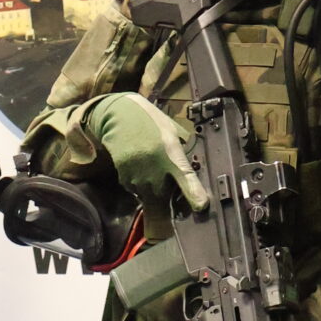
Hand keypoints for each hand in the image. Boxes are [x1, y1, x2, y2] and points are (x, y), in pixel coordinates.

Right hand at [82, 94, 208, 211]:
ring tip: (149, 167)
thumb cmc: (150, 121)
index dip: (195, 193)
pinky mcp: (125, 179)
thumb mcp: (171, 133)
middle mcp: (155, 169)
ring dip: (153, 188)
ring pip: (151, 195)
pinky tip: (138, 167)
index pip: (186, 177)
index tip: (201, 205)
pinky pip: (137, 191)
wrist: (119, 115)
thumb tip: (186, 173)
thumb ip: (178, 154)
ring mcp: (139, 176)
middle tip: (164, 174)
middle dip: (168, 192)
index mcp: (171, 153)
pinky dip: (140, 184)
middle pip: (166, 195)